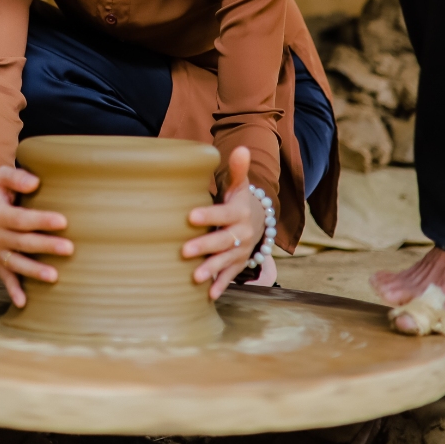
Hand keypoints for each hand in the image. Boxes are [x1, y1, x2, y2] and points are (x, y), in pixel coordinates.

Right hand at [0, 166, 71, 307]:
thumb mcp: (2, 176)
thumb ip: (16, 177)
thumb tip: (34, 183)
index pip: (21, 219)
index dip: (41, 220)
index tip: (63, 221)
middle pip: (23, 242)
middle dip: (45, 246)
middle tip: (69, 248)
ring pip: (16, 263)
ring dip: (34, 271)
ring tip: (54, 276)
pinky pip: (5, 278)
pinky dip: (13, 290)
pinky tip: (23, 303)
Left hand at [182, 146, 267, 299]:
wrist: (260, 221)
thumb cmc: (239, 200)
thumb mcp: (240, 185)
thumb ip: (238, 169)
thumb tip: (241, 148)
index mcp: (239, 212)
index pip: (223, 213)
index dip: (208, 215)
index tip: (189, 216)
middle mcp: (243, 233)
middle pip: (223, 240)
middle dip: (205, 246)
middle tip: (184, 251)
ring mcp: (242, 251)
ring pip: (226, 261)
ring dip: (211, 269)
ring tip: (194, 277)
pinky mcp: (239, 264)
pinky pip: (231, 276)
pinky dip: (221, 286)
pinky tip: (208, 295)